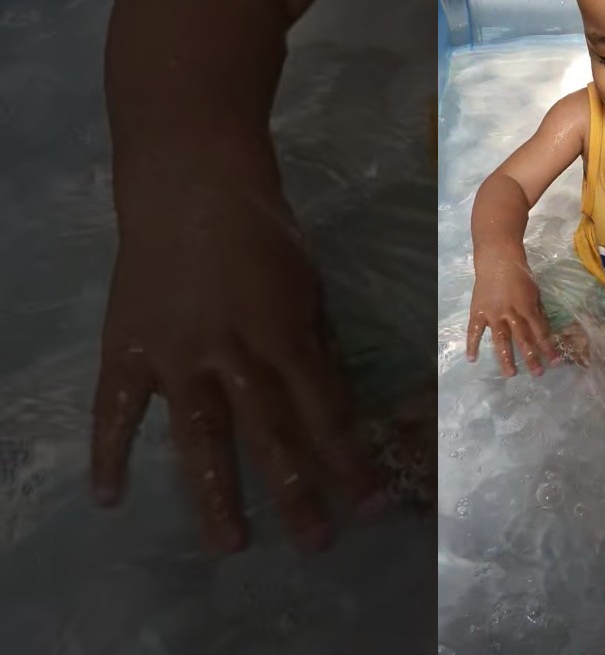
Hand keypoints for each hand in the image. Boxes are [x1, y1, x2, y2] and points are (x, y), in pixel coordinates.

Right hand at [93, 184, 383, 553]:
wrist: (191, 186)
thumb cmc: (265, 235)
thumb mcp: (310, 288)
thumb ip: (317, 349)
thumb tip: (336, 409)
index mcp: (284, 335)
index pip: (325, 413)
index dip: (350, 462)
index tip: (370, 505)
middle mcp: (232, 353)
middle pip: (270, 435)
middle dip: (297, 494)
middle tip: (316, 545)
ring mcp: (174, 354)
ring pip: (198, 437)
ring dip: (215, 495)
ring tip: (230, 546)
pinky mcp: (128, 348)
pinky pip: (115, 408)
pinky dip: (108, 451)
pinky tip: (109, 498)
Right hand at [465, 252, 558, 376]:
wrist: (497, 259)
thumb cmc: (520, 275)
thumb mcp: (535, 292)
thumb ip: (538, 312)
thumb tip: (543, 332)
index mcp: (527, 307)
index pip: (540, 331)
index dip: (548, 347)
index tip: (554, 362)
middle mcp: (510, 312)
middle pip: (522, 338)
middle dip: (531, 357)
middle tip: (537, 374)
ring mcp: (492, 313)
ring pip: (500, 339)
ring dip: (505, 357)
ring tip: (510, 374)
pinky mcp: (477, 312)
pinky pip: (474, 330)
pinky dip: (472, 344)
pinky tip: (472, 359)